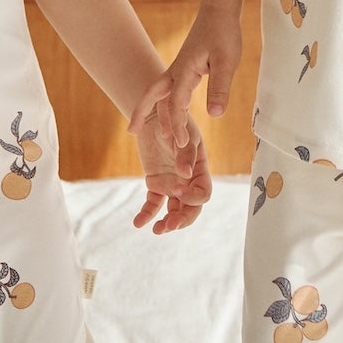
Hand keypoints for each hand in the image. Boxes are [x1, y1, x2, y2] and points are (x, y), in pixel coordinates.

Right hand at [128, 4, 243, 134]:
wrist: (218, 11)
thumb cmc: (223, 33)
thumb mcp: (227, 61)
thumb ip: (220, 87)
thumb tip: (215, 115)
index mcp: (184, 71)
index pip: (175, 103)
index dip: (177, 125)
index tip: (182, 144)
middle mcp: (177, 71)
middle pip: (152, 94)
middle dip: (141, 112)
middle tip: (131, 131)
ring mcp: (179, 69)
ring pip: (161, 93)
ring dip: (156, 111)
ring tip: (154, 130)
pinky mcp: (186, 68)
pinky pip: (172, 90)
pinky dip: (168, 103)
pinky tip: (175, 113)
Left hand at [133, 103, 211, 234]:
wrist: (152, 112)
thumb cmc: (172, 119)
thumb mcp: (182, 133)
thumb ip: (186, 153)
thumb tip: (186, 174)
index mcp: (199, 168)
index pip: (203, 192)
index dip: (193, 197)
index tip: (177, 190)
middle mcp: (188, 179)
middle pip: (191, 207)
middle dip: (182, 219)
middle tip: (169, 226)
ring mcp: (172, 183)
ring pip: (174, 210)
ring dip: (167, 222)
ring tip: (157, 230)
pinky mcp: (156, 183)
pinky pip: (153, 203)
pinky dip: (147, 214)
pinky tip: (139, 223)